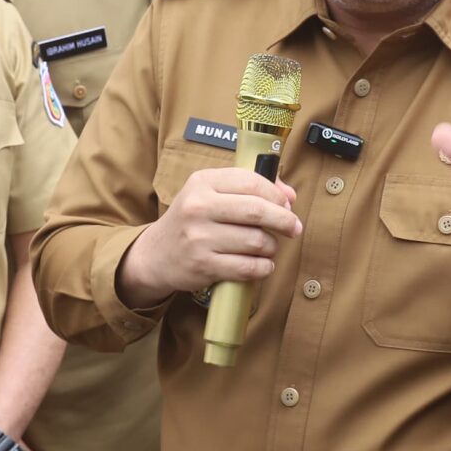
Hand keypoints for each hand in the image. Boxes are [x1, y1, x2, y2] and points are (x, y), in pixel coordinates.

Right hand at [116, 166, 301, 302]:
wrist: (156, 254)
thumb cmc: (192, 220)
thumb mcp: (210, 193)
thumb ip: (249, 187)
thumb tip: (290, 196)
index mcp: (203, 182)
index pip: (251, 182)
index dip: (277, 195)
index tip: (288, 205)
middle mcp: (198, 207)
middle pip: (257, 211)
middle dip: (284, 221)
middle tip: (294, 228)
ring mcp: (199, 238)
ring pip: (256, 241)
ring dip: (271, 247)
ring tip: (268, 247)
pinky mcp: (203, 265)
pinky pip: (248, 267)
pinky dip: (263, 268)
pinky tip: (262, 265)